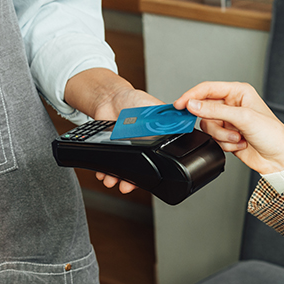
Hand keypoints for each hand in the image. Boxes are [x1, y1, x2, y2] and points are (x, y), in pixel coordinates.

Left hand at [63, 68, 162, 193]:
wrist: (110, 97)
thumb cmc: (133, 99)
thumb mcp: (154, 108)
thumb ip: (167, 119)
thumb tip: (181, 126)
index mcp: (155, 141)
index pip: (157, 161)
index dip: (154, 173)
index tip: (149, 181)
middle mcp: (141, 149)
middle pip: (139, 171)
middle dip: (132, 182)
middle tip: (127, 186)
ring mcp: (126, 150)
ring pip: (123, 171)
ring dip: (116, 178)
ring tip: (111, 181)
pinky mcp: (111, 150)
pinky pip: (107, 164)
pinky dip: (103, 171)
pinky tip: (102, 174)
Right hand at [174, 82, 283, 174]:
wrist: (279, 159)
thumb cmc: (272, 134)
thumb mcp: (244, 118)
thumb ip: (216, 110)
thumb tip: (193, 104)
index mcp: (239, 92)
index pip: (208, 89)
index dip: (191, 96)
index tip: (179, 104)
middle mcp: (232, 104)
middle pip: (205, 109)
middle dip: (215, 123)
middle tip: (224, 128)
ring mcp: (229, 121)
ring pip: (209, 126)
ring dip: (222, 136)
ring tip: (238, 138)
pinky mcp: (228, 136)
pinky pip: (214, 138)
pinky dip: (225, 144)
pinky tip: (240, 144)